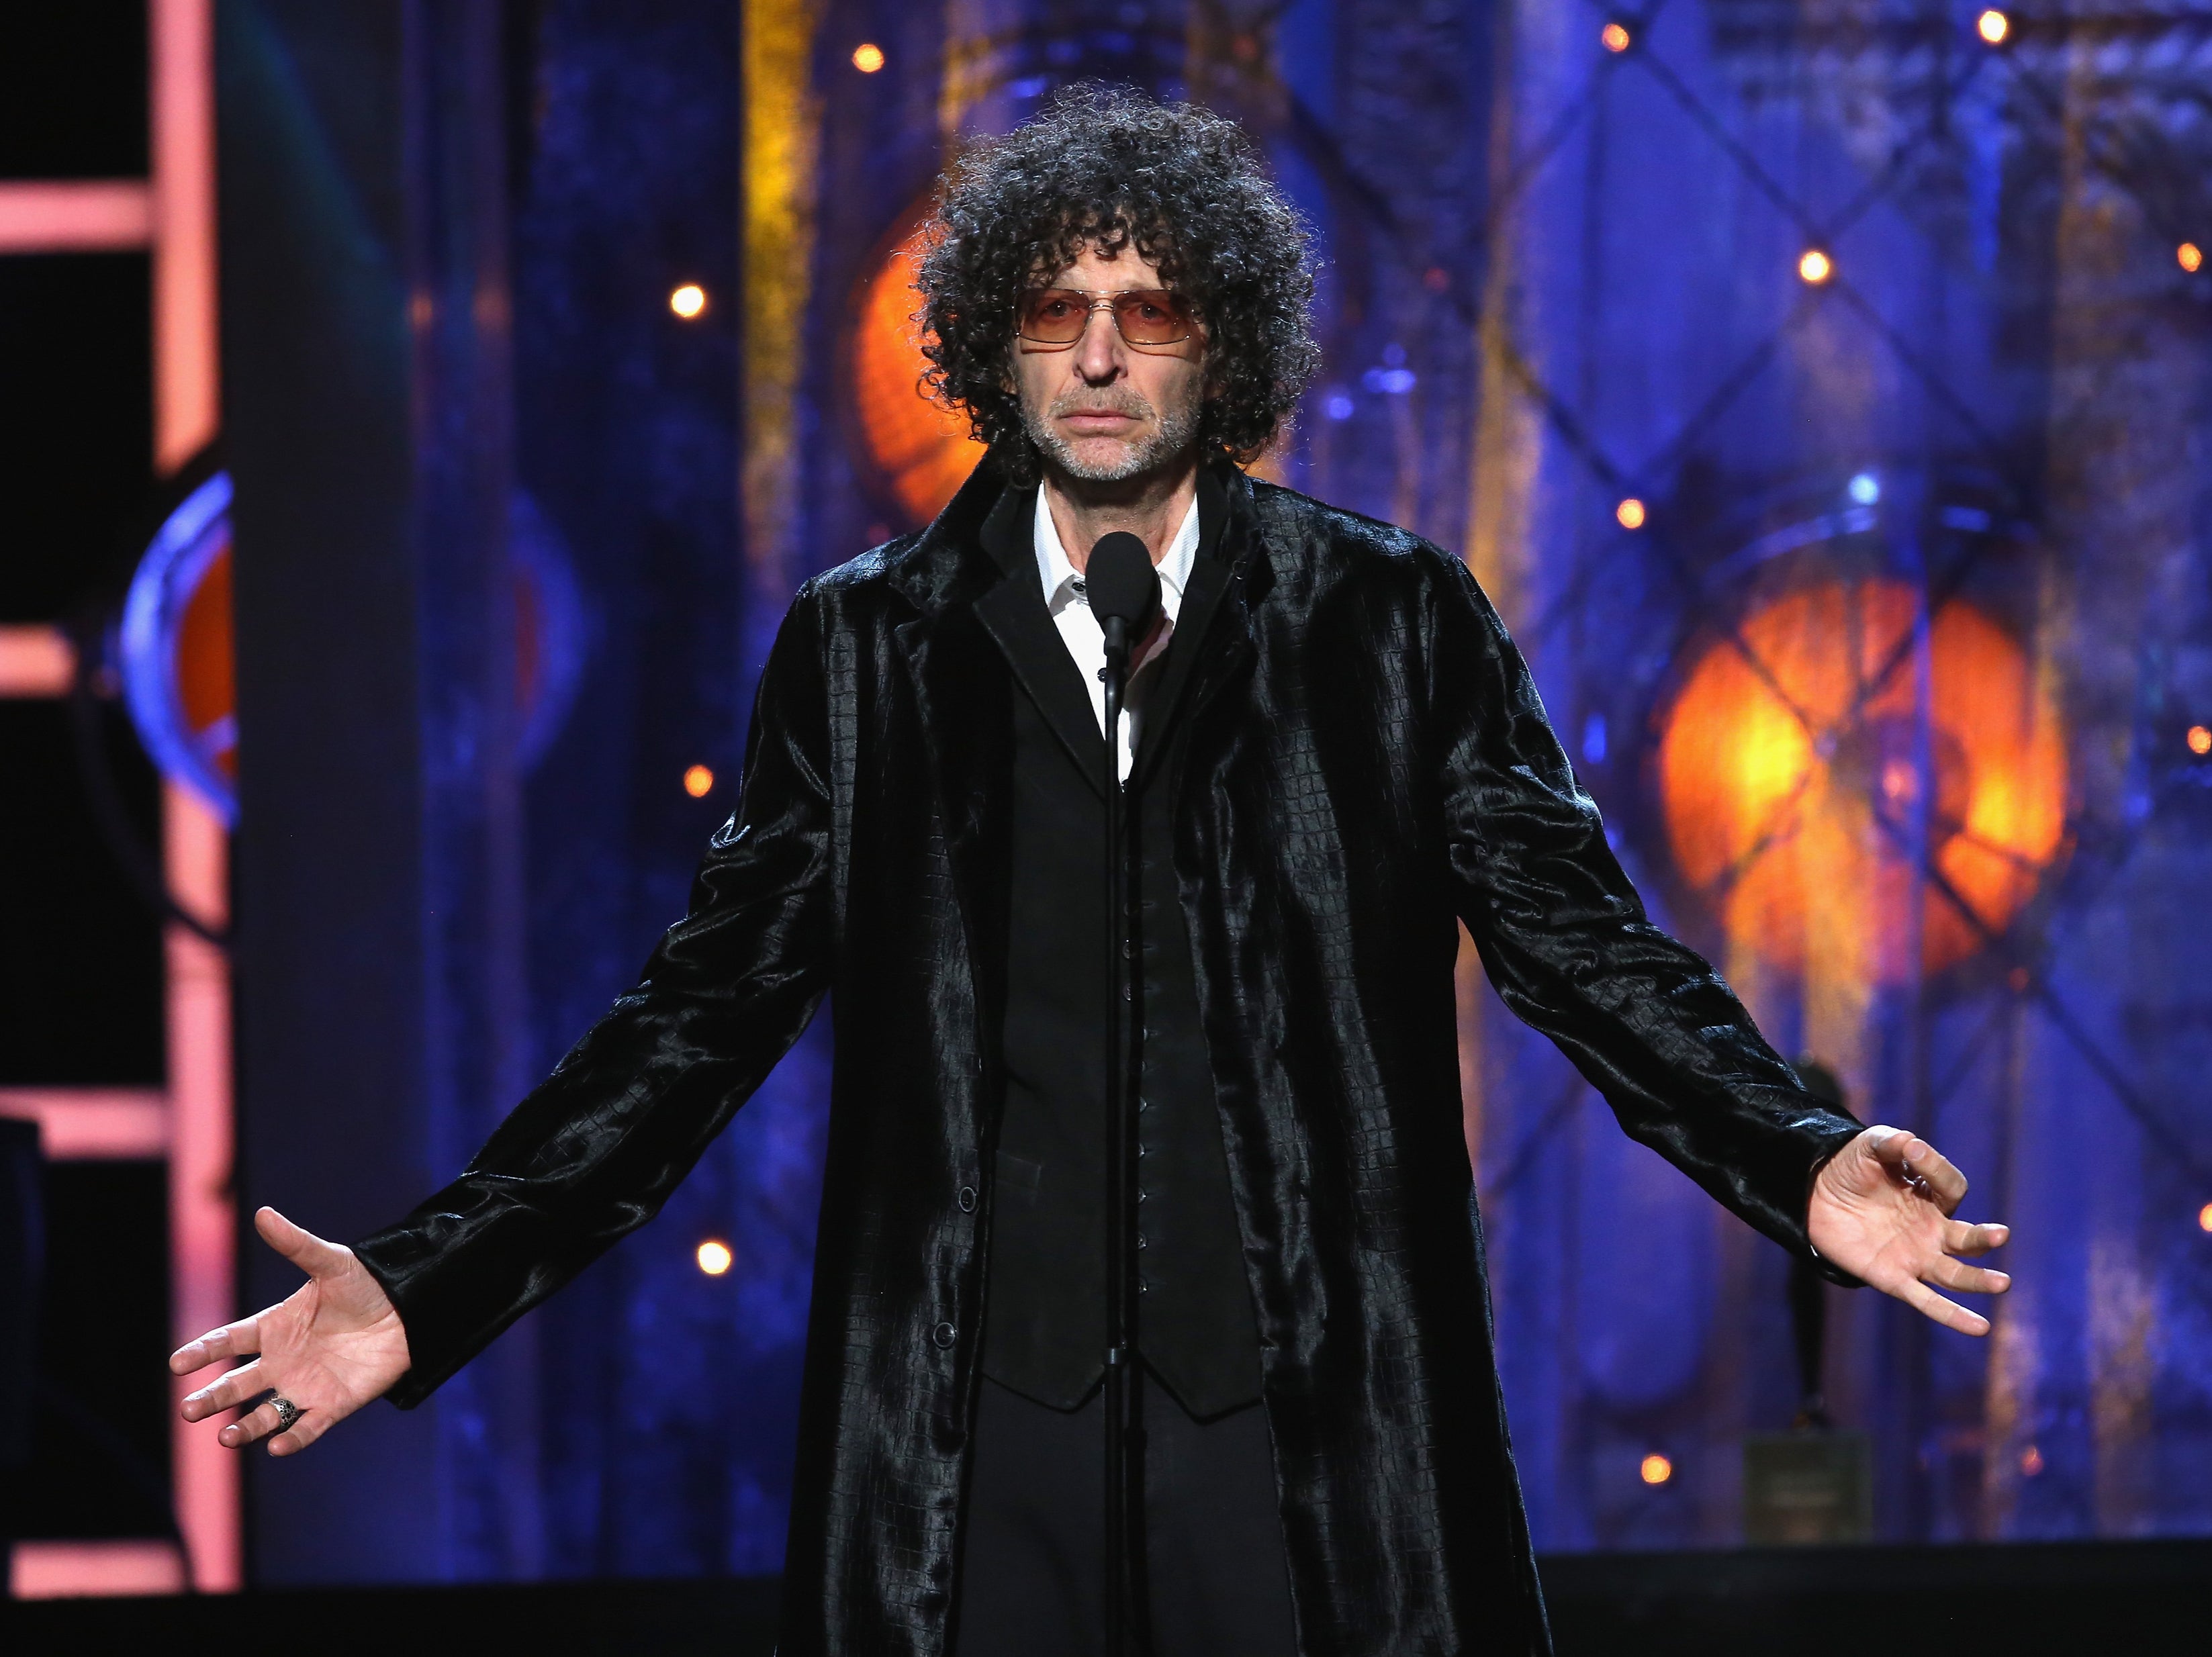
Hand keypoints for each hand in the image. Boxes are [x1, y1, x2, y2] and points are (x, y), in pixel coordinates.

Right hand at [170, 1206, 411, 1455]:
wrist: (410, 1309)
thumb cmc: (365, 1285)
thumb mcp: (331, 1262)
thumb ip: (296, 1245)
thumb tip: (263, 1213)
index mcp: (274, 1327)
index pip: (228, 1341)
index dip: (203, 1351)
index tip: (178, 1364)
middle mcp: (282, 1361)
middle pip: (238, 1384)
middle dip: (213, 1398)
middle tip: (189, 1411)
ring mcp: (304, 1385)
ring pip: (265, 1413)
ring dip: (245, 1427)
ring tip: (226, 1437)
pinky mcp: (333, 1404)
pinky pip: (307, 1427)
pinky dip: (292, 1438)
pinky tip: (277, 1447)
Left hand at [1807, 1126, 2010, 1335]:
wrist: (1813, 1194)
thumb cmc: (1851, 1168)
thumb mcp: (1870, 1147)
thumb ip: (1891, 1143)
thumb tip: (1909, 1143)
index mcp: (1931, 1196)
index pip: (1950, 1187)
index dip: (1934, 1168)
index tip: (1911, 1151)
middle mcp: (1932, 1229)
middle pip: (1967, 1238)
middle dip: (1984, 1238)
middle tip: (2001, 1235)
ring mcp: (1916, 1257)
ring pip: (1955, 1274)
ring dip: (1978, 1280)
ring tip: (2002, 1283)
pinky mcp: (1894, 1278)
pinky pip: (1927, 1301)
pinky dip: (1952, 1315)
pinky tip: (1979, 1327)